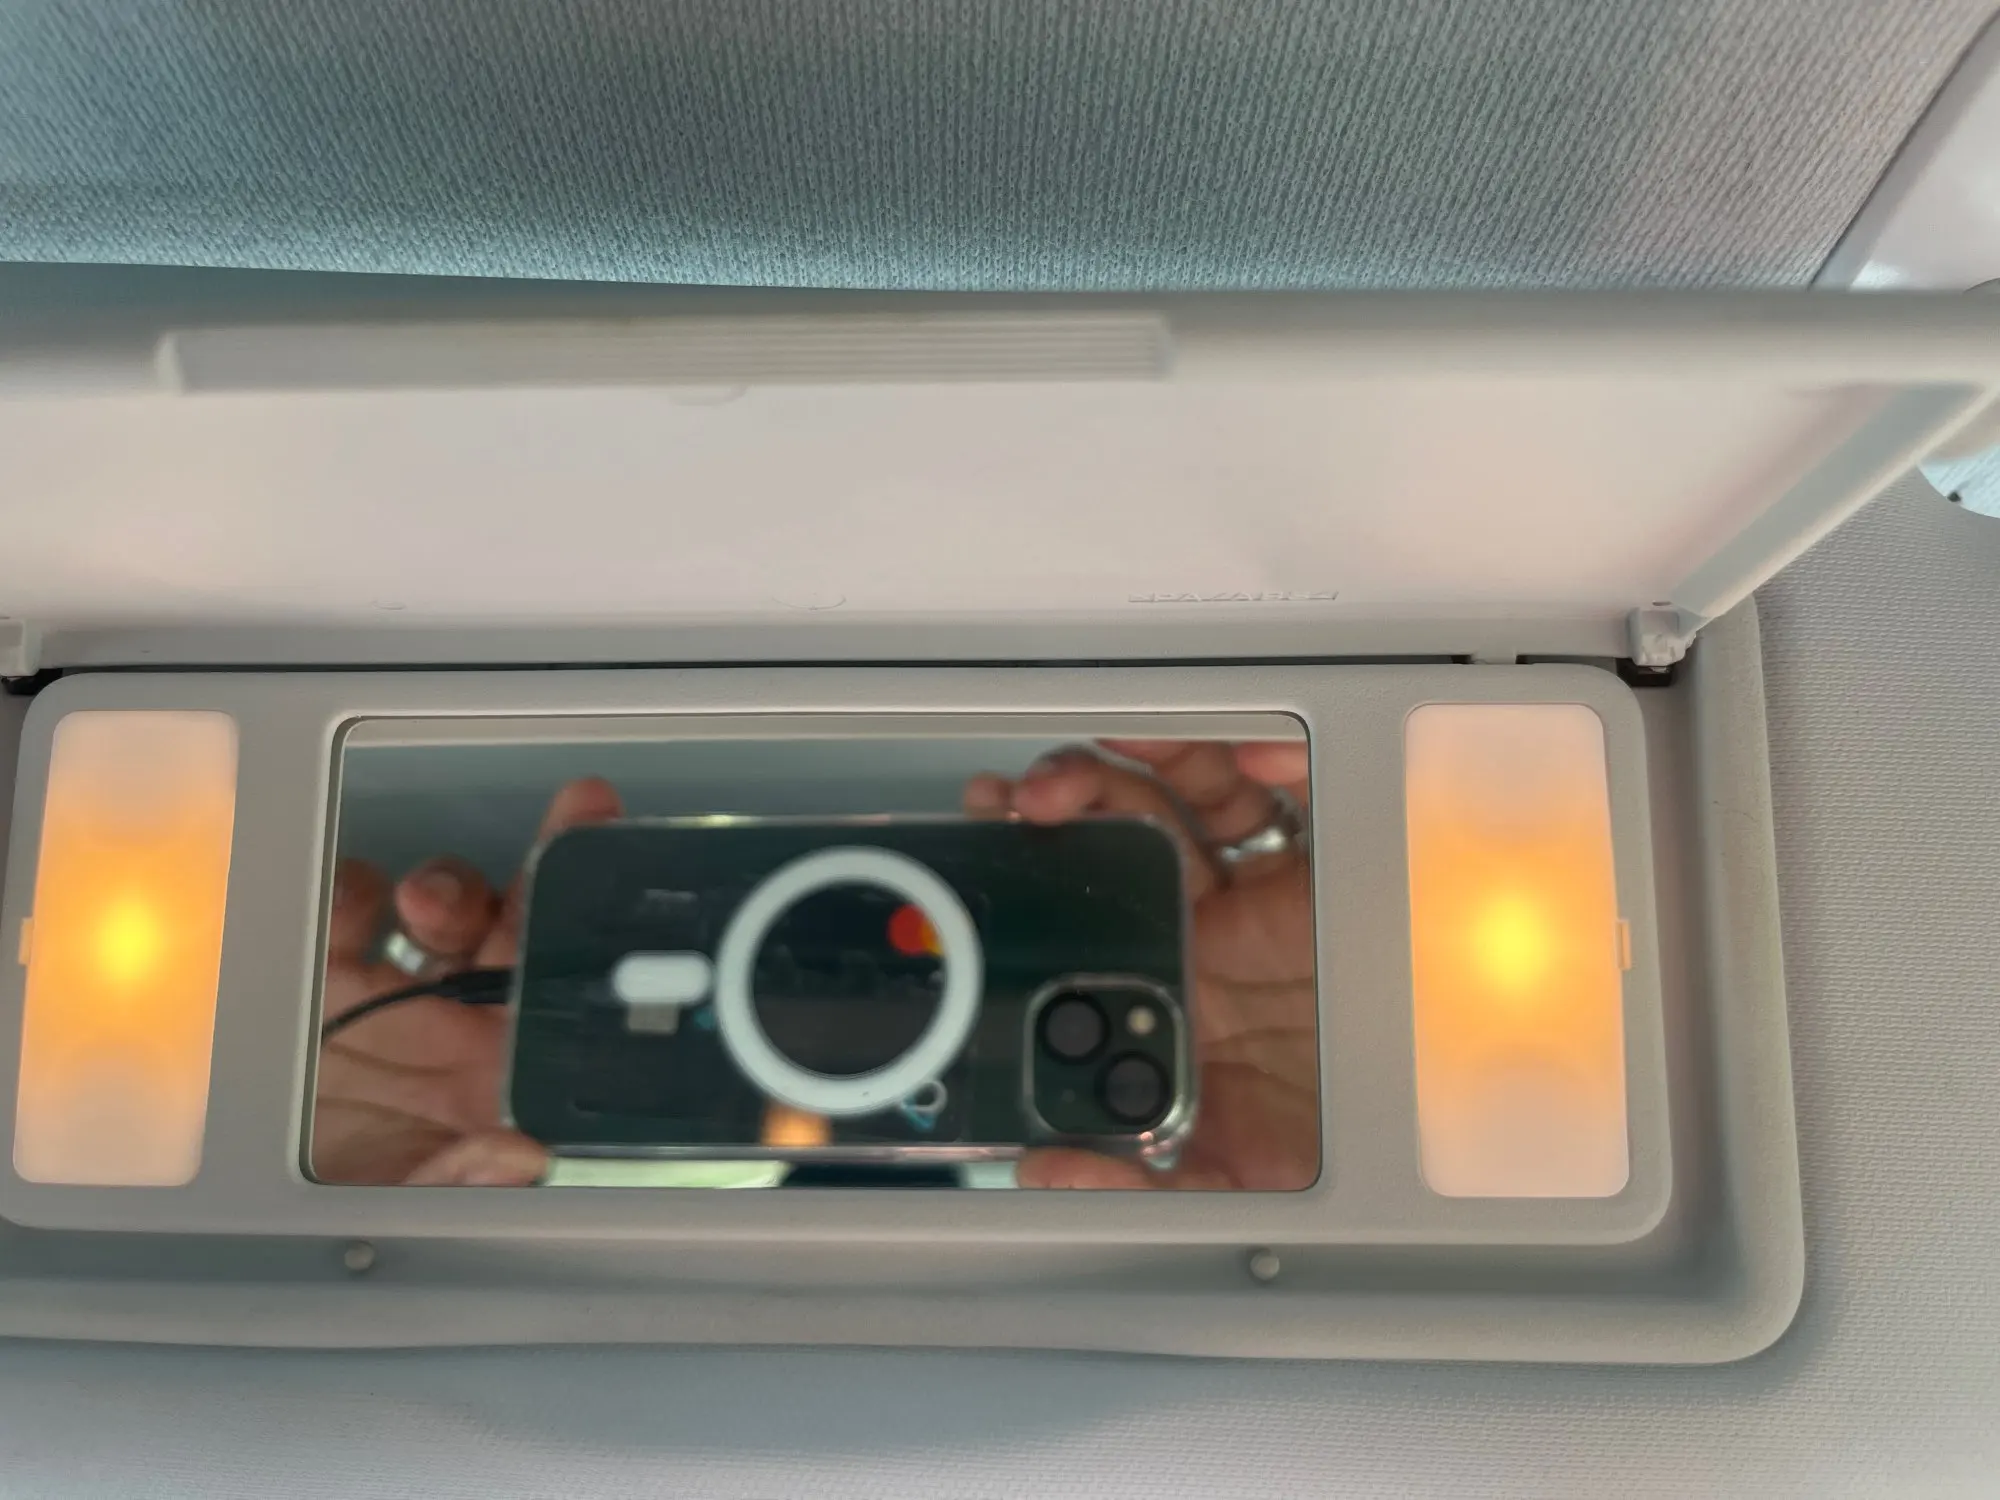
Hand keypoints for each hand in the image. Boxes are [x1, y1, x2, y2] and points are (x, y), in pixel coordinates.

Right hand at [312, 777, 623, 1185]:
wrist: (252, 1199)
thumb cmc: (355, 1203)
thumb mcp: (408, 1209)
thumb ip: (460, 1184)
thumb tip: (519, 1157)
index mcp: (514, 1069)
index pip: (580, 987)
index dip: (613, 934)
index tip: (641, 891)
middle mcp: (473, 1016)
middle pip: (531, 920)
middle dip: (564, 858)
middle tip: (584, 812)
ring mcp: (405, 985)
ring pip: (451, 904)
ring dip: (453, 889)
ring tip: (428, 907)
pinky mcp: (328, 968)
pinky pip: (355, 906)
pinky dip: (358, 889)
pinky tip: (356, 908)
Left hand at [965, 741, 1317, 1189]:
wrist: (1459, 1094)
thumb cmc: (1353, 1128)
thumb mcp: (1244, 1173)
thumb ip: (1145, 1182)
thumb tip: (1042, 1172)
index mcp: (1180, 989)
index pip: (1094, 919)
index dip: (1033, 883)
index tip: (984, 856)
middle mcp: (1215, 927)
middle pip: (1124, 842)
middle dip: (1059, 809)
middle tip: (1009, 803)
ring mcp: (1265, 884)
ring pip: (1177, 800)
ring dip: (1115, 773)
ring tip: (1069, 777)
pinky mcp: (1328, 848)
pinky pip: (1280, 778)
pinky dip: (1236, 749)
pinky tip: (1186, 747)